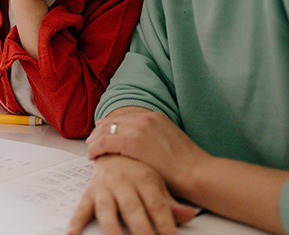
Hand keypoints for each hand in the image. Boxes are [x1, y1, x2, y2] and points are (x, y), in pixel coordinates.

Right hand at [67, 155, 196, 234]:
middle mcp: (123, 181)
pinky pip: (82, 207)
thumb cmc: (137, 167)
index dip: (165, 223)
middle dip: (141, 230)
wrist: (113, 144)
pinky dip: (76, 220)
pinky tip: (72, 233)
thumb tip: (189, 215)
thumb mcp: (157, 182)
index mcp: (144, 177)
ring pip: (107, 210)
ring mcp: (105, 186)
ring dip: (111, 229)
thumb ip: (170, 202)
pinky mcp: (91, 191)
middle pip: (133, 209)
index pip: (157, 204)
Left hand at [88, 111, 211, 198]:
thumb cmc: (188, 165)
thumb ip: (154, 136)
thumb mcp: (169, 140)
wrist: (198, 173)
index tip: (102, 131)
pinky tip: (92, 155)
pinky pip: (106, 142)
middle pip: (113, 121)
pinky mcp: (132, 142)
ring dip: (96, 139)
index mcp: (154, 116)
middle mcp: (145, 117)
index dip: (110, 125)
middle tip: (92, 140)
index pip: (124, 117)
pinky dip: (96, 147)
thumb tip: (143, 143)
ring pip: (106, 130)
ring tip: (90, 148)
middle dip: (100, 131)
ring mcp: (138, 128)